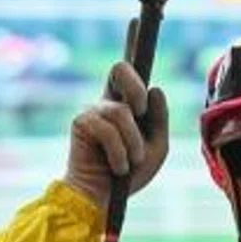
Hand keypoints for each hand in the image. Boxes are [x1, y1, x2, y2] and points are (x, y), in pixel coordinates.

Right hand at [64, 60, 169, 208]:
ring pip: (122, 112)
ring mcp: (92, 112)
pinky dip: (119, 153)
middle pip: (119, 69)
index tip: (139, 42)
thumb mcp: (155, 148)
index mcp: (125, 105)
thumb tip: (154, 89)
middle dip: (135, 87)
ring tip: (131, 164)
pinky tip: (118, 169)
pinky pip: (108, 130)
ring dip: (133, 142)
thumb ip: (159, 120)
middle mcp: (107, 104)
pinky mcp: (81, 123)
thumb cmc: (127, 175)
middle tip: (140, 111)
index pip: (129, 73)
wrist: (101, 199)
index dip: (135, 59)